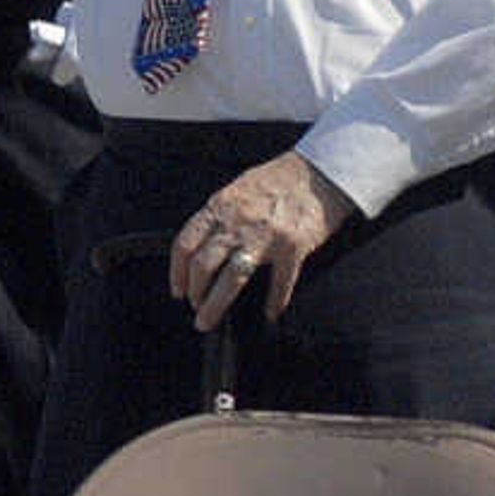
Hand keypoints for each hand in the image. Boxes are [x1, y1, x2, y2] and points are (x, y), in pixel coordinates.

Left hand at [173, 152, 358, 330]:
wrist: (317, 174)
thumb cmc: (275, 182)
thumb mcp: (236, 191)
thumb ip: (218, 217)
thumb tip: (201, 245)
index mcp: (219, 207)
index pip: (185, 243)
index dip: (177, 272)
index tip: (177, 290)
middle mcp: (237, 222)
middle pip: (203, 265)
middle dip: (194, 293)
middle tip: (195, 310)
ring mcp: (265, 236)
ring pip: (231, 279)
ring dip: (215, 305)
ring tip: (208, 321)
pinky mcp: (293, 247)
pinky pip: (280, 283)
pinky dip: (274, 302)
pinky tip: (271, 314)